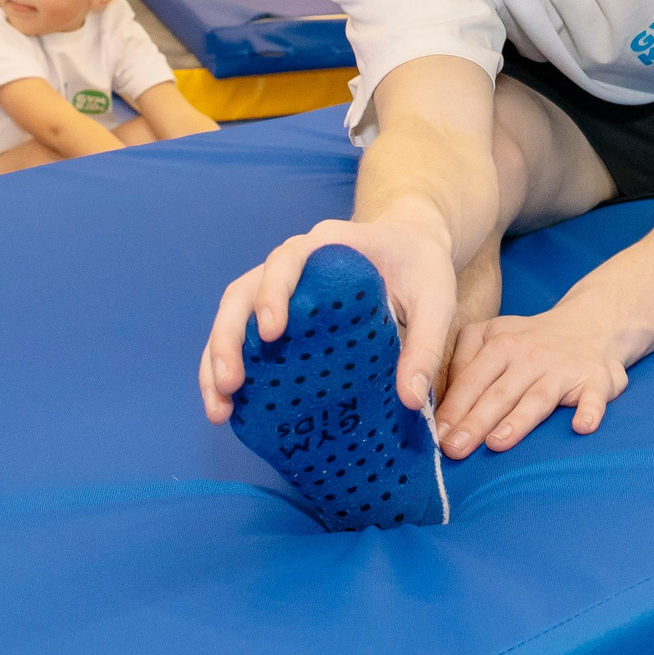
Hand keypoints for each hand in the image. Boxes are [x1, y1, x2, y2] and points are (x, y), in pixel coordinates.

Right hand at [199, 214, 458, 423]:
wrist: (411, 249)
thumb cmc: (422, 269)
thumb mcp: (437, 301)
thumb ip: (426, 345)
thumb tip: (409, 400)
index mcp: (328, 245)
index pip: (286, 260)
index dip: (272, 293)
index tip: (272, 333)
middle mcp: (293, 261)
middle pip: (242, 292)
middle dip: (228, 339)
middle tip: (230, 384)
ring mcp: (278, 287)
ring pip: (231, 315)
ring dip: (216, 359)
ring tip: (218, 409)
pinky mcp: (277, 312)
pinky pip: (241, 334)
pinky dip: (227, 366)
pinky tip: (229, 407)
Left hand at [434, 303, 630, 458]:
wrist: (593, 322)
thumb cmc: (531, 341)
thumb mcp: (492, 335)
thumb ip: (464, 362)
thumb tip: (438, 403)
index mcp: (501, 343)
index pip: (472, 379)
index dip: (453, 407)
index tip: (436, 436)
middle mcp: (531, 355)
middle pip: (499, 393)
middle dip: (475, 421)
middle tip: (454, 449)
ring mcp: (564, 368)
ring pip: (538, 398)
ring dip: (518, 421)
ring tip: (497, 443)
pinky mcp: (596, 379)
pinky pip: (594, 397)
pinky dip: (590, 410)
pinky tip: (582, 426)